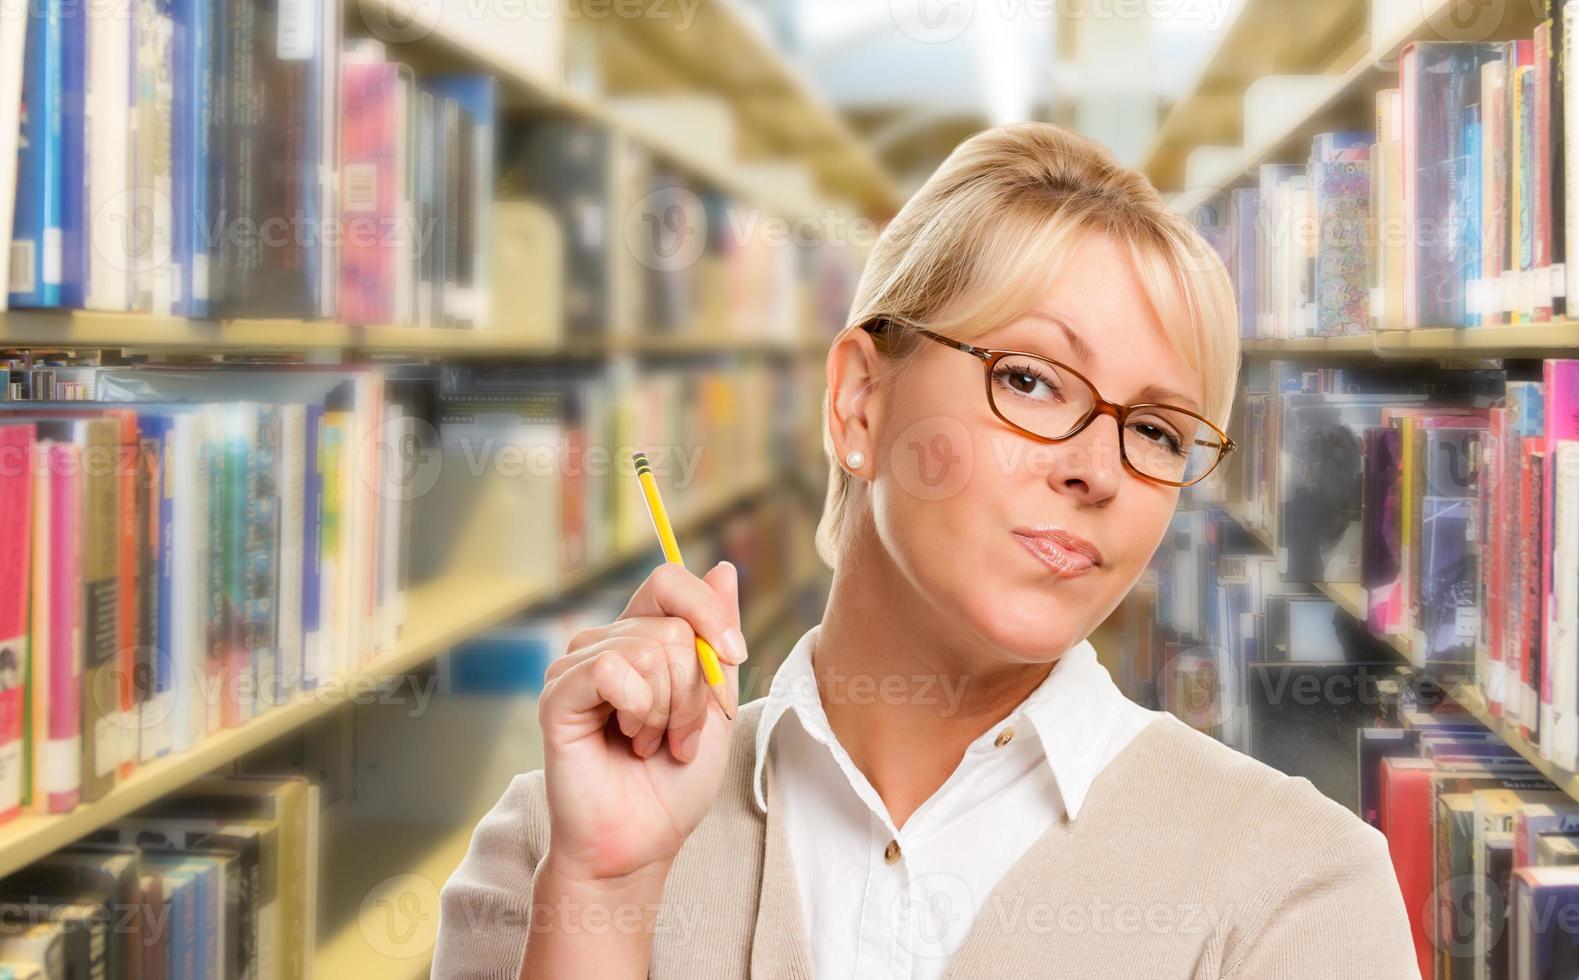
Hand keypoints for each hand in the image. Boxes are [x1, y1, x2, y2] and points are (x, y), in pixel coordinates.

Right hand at [537, 560, 747, 885]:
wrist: (640, 843)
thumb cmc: (673, 782)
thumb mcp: (715, 704)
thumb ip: (717, 639)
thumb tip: (724, 568)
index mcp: (640, 639)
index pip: (670, 580)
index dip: (709, 612)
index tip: (735, 655)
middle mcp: (604, 643)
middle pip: (672, 626)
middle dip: (694, 690)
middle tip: (679, 735)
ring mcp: (577, 667)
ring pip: (649, 648)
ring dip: (669, 709)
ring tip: (652, 743)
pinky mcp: (559, 694)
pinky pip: (612, 669)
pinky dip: (638, 709)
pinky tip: (628, 741)